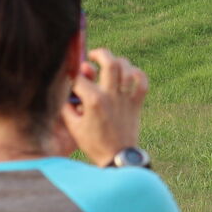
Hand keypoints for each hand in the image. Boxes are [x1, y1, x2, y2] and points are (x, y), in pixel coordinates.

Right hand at [61, 47, 148, 166]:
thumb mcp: (73, 125)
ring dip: (119, 62)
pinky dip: (138, 74)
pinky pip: (142, 83)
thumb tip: (69, 87)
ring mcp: (126, 99)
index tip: (71, 74)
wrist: (117, 157)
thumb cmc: (93, 143)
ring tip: (110, 64)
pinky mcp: (136, 104)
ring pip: (127, 69)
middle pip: (110, 63)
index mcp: (93, 101)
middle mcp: (111, 96)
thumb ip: (68, 104)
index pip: (81, 77)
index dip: (73, 73)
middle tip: (94, 55)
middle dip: (100, 53)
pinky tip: (130, 73)